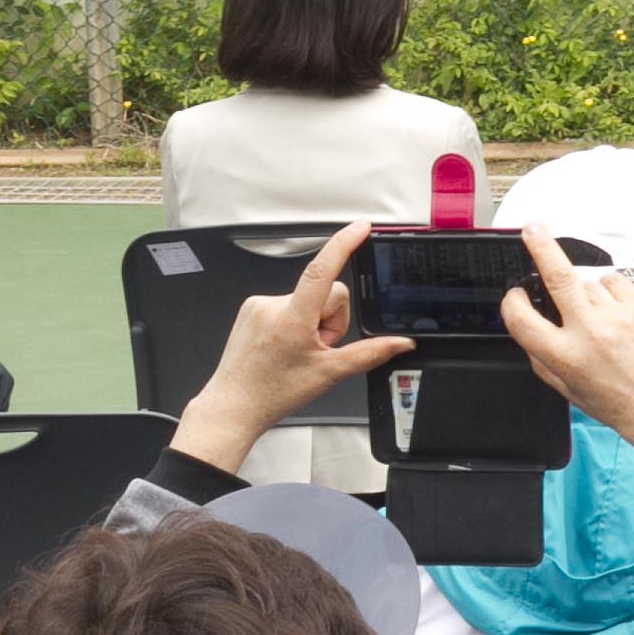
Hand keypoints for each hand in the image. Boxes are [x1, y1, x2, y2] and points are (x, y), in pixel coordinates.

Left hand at [170, 225, 415, 474]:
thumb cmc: (272, 393)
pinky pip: (288, 303)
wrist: (233, 407)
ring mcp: (258, 306)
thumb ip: (370, 353)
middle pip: (326, 293)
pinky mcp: (251, 309)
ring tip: (297, 350)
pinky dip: (294, 321)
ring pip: (308, 299)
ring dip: (311, 321)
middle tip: (317, 348)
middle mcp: (272, 306)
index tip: (360, 228)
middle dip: (330, 319)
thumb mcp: (329, 374)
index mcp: (292, 320)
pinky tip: (283, 345)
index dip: (344, 245)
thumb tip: (401, 344)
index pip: (322, 271)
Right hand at [502, 226, 633, 446]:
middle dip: (541, 246)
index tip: (515, 295)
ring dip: (587, 291)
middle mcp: (589, 332)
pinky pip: (618, 282)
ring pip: (590, 282)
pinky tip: (619, 312)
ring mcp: (618, 316)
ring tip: (602, 319)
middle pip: (558, 276)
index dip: (512, 302)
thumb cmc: (619, 404)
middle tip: (533, 228)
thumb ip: (542, 360)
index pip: (520, 318)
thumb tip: (527, 331)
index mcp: (563, 356)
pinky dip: (612, 291)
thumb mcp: (568, 390)